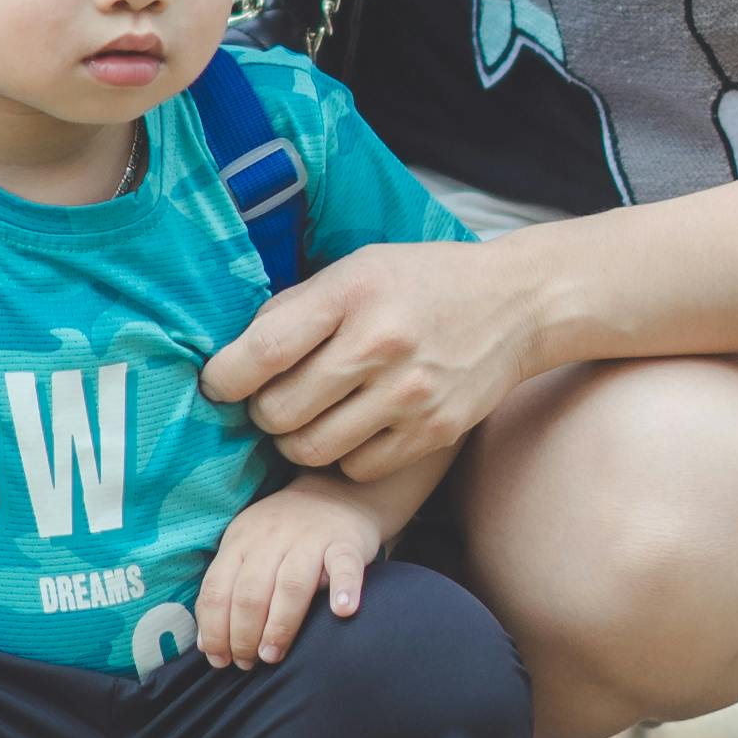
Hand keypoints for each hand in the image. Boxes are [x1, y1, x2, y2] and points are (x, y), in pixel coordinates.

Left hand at [194, 478, 389, 670]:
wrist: (337, 493)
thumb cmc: (285, 536)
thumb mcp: (248, 550)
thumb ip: (227, 590)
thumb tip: (206, 645)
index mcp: (240, 540)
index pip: (218, 589)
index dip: (215, 629)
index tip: (219, 660)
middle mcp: (271, 537)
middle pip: (250, 592)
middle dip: (243, 635)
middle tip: (247, 664)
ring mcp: (310, 538)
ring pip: (291, 584)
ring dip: (279, 626)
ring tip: (272, 655)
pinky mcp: (346, 542)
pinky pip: (345, 566)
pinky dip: (346, 589)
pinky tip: (343, 612)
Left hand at [197, 233, 544, 479]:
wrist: (516, 303)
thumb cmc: (421, 282)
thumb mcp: (357, 268)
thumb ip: (297, 307)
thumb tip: (233, 353)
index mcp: (352, 293)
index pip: (263, 351)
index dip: (225, 377)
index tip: (220, 382)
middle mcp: (381, 344)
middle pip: (279, 412)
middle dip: (262, 413)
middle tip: (273, 400)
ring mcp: (410, 394)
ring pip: (311, 451)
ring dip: (296, 442)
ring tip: (310, 417)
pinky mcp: (434, 432)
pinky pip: (356, 469)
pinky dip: (344, 457)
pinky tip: (355, 428)